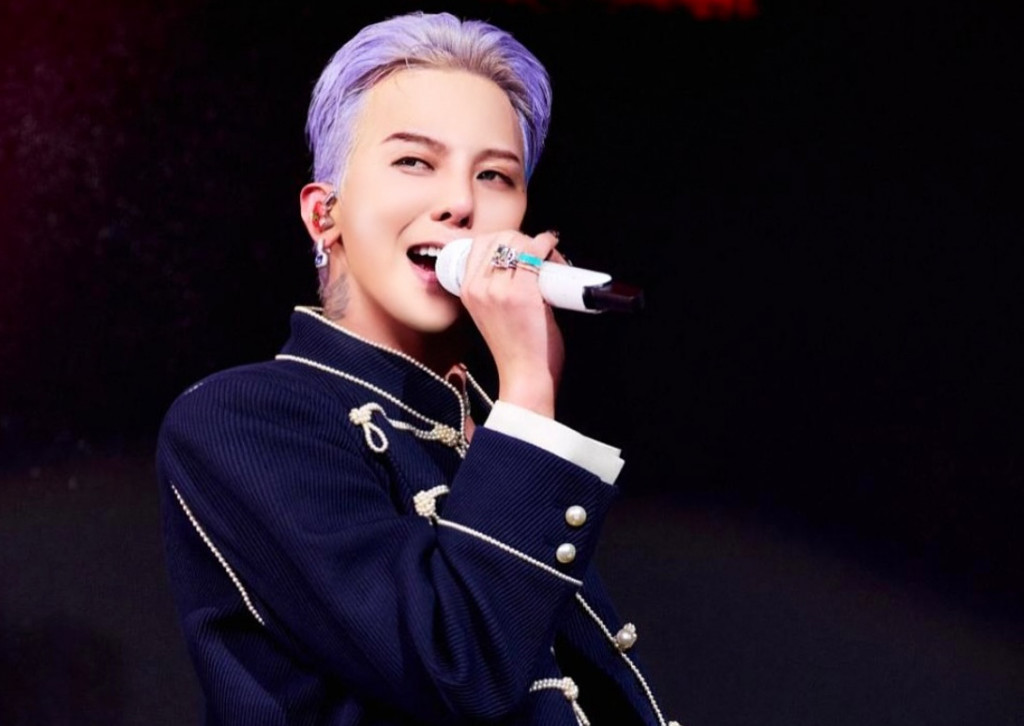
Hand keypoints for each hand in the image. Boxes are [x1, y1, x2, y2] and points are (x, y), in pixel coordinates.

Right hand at [456, 230, 564, 417]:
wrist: (524, 376)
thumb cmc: (514, 348)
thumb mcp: (490, 312)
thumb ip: (495, 289)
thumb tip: (518, 262)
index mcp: (467, 290)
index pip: (481, 243)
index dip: (505, 239)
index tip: (521, 248)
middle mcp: (478, 287)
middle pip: (499, 238)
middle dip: (523, 239)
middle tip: (540, 256)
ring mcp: (498, 290)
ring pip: (517, 242)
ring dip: (538, 244)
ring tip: (549, 260)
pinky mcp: (521, 294)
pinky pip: (534, 253)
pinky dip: (548, 246)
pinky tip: (552, 249)